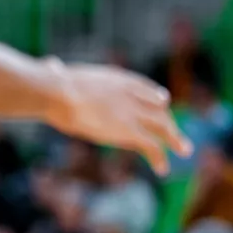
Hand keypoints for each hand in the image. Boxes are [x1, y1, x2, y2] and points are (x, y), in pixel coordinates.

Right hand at [44, 59, 192, 176]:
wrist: (59, 92)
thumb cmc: (49, 84)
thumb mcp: (57, 72)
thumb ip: (56, 70)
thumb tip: (48, 64)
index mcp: (115, 78)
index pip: (144, 87)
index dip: (156, 97)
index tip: (163, 102)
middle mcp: (130, 93)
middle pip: (158, 107)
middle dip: (169, 121)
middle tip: (177, 132)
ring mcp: (132, 112)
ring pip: (163, 126)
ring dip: (175, 139)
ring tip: (184, 151)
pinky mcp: (129, 131)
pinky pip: (151, 146)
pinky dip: (160, 158)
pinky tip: (163, 168)